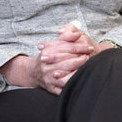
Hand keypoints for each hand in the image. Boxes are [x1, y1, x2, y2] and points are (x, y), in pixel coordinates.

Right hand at [0, 25, 114, 94]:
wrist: (32, 72)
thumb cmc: (46, 56)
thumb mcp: (53, 45)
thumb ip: (66, 37)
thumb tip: (77, 33)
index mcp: (47, 52)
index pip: (67, 48)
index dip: (80, 47)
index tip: (90, 47)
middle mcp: (47, 65)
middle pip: (67, 62)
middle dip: (80, 59)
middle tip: (89, 56)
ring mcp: (48, 77)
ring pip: (65, 76)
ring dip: (77, 72)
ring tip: (86, 67)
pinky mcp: (50, 87)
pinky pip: (62, 88)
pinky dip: (70, 84)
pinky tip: (78, 80)